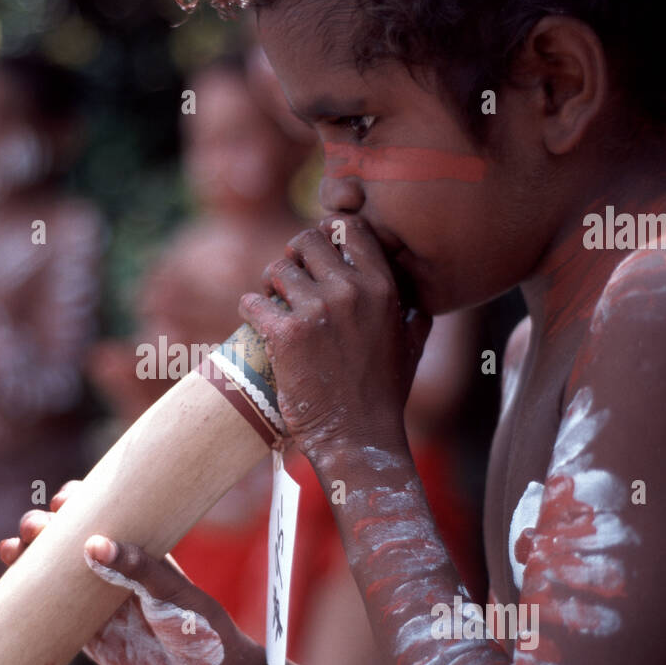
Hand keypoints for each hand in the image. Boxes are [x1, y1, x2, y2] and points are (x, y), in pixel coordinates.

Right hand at [0, 483, 266, 664]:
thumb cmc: (201, 629)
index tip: (63, 504)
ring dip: (28, 557)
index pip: (101, 512)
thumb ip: (137, 569)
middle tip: (34, 531)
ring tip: (11, 550)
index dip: (76, 502)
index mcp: (137, 548)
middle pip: (66, 538)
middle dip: (43, 527)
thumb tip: (94, 543)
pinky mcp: (88, 636)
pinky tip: (10, 590)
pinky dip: (28, 601)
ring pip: (53, 573)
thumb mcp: (172, 594)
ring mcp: (97, 602)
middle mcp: (114, 571)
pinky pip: (51, 614)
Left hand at [238, 215, 430, 455]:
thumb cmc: (385, 395)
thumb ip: (413, 311)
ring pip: (277, 268)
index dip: (328, 235)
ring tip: (272, 301)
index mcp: (382, 287)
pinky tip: (254, 318)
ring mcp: (317, 311)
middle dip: (294, 257)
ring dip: (270, 282)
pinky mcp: (285, 334)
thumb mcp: (412, 345)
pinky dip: (249, 307)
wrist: (359, 437)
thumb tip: (416, 296)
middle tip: (288, 281)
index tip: (318, 257)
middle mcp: (351, 291)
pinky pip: (252, 301)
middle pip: (307, 240)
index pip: (350, 228)